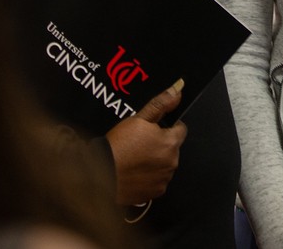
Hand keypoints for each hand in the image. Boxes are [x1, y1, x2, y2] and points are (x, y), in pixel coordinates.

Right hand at [104, 79, 187, 205]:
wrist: (101, 175)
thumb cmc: (119, 144)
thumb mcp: (138, 119)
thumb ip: (161, 104)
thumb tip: (179, 89)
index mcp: (171, 142)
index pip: (180, 130)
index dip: (167, 128)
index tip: (152, 130)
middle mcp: (173, 162)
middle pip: (172, 148)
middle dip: (161, 145)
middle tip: (139, 144)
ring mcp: (164, 179)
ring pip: (165, 165)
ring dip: (156, 161)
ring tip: (134, 159)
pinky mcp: (155, 193)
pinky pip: (157, 181)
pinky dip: (149, 177)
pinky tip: (134, 172)